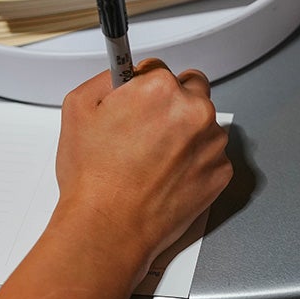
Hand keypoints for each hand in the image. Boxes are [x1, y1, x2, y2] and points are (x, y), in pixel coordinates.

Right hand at [56, 60, 232, 261]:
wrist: (109, 228)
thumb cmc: (93, 178)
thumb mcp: (78, 108)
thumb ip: (106, 79)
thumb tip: (122, 73)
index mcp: (161, 89)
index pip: (160, 70)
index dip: (143, 88)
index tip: (138, 101)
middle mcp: (195, 111)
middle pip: (191, 91)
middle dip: (172, 105)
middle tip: (146, 130)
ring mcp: (212, 143)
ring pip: (204, 125)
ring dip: (186, 134)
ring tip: (153, 160)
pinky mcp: (221, 172)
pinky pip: (210, 156)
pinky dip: (194, 162)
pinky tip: (167, 176)